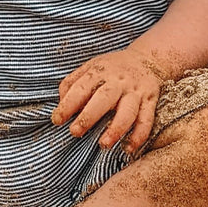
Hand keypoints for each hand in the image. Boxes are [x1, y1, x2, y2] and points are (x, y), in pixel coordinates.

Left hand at [51, 49, 165, 151]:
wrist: (146, 59)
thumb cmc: (112, 68)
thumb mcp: (91, 67)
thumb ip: (73, 82)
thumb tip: (60, 102)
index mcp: (100, 71)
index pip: (81, 88)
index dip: (67, 104)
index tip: (57, 120)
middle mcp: (118, 81)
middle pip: (103, 98)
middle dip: (88, 116)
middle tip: (75, 132)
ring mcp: (135, 91)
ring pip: (128, 111)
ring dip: (116, 129)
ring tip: (103, 144)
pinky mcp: (150, 100)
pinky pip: (146, 119)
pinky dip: (139, 135)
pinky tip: (129, 148)